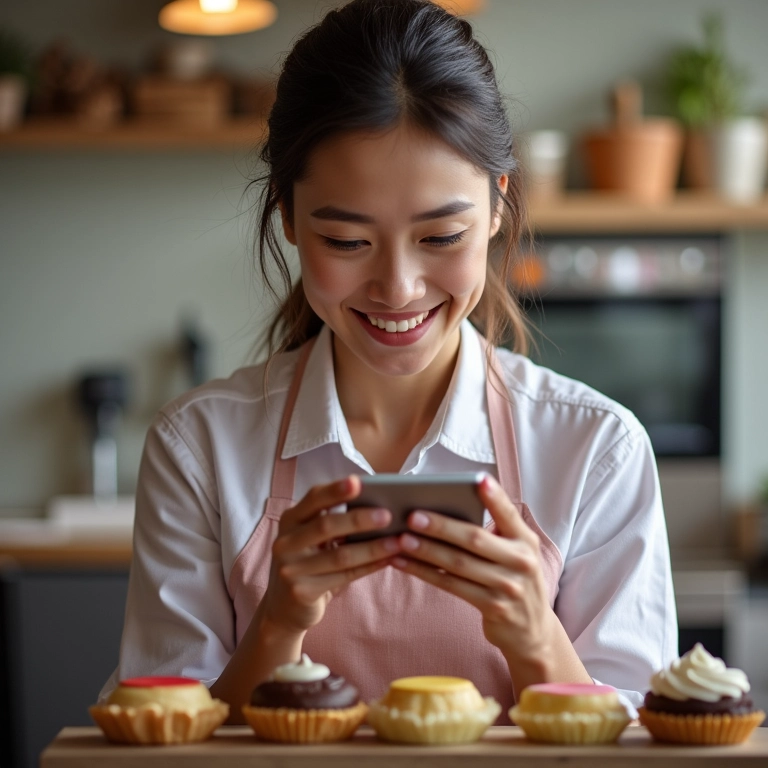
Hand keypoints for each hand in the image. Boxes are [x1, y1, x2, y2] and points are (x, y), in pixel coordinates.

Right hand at [259, 475, 401, 635]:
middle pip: (326, 525)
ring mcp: (291, 568)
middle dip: (359, 519)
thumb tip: (375, 503)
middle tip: (388, 515)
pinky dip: (368, 567)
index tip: (358, 482)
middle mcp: (286, 541)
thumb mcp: (311, 539)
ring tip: (397, 541)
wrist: (284, 609)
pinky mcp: (301, 591)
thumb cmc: (308, 564)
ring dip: (372, 547)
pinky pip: (343, 576)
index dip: (335, 490)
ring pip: (340, 555)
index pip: (314, 499)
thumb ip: (332, 520)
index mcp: (290, 520)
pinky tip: (387, 560)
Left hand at [391, 474, 554, 670]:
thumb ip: (496, 534)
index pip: (508, 514)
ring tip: (401, 539)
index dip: (494, 497)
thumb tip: (449, 511)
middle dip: (442, 526)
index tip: (478, 480)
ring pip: (458, 564)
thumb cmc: (514, 580)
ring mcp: (508, 587)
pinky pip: (451, 585)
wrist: (533, 631)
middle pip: (475, 539)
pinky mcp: (493, 607)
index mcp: (526, 541)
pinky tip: (405, 564)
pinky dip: (425, 573)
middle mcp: (521, 562)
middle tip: (413, 516)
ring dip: (426, 550)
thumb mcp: (516, 554)